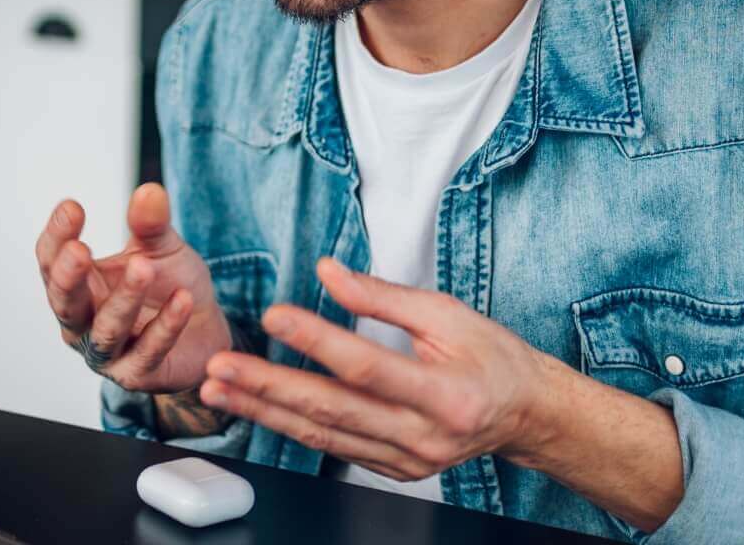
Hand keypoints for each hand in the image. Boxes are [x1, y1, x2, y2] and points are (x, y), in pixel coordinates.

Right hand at [34, 183, 232, 393]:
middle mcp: (83, 322)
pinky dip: (165, 326)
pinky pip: (148, 351)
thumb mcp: (161, 249)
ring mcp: (108, 353)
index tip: (72, 207)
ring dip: (124, 299)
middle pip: (63, 302)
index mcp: (78, 286)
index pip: (51, 261)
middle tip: (79, 249)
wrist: (204, 330)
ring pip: (106, 330)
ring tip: (144, 266)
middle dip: (68, 276)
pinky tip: (183, 299)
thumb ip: (151, 225)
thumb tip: (149, 192)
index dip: (57, 235)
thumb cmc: (168, 286)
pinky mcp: (138, 374)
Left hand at [198, 257, 563, 481]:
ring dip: (264, 411)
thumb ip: (383, 296)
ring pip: (323, 436)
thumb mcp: (448, 314)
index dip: (317, 340)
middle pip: (332, 410)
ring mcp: (408, 461)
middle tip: (219, 368)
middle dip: (268, 387)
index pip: (367, 366)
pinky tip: (257, 407)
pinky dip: (291, 427)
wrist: (524, 414)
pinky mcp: (394, 470)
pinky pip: (334, 448)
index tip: (273, 315)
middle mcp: (424, 436)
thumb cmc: (491, 357)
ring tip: (218, 390)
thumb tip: (328, 272)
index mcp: (445, 394)